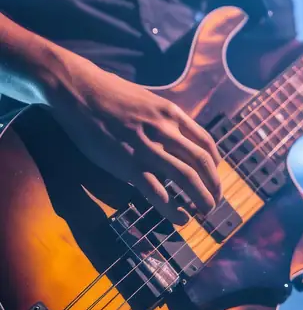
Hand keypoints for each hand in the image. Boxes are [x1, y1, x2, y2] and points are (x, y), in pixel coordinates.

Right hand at [45, 51, 220, 223]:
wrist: (79, 91)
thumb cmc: (108, 93)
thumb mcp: (146, 100)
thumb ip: (161, 118)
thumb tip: (172, 132)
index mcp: (171, 114)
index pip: (206, 142)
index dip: (215, 163)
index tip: (214, 174)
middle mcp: (166, 130)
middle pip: (203, 163)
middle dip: (214, 186)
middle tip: (216, 201)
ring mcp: (148, 148)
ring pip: (188, 178)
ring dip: (202, 199)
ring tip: (206, 212)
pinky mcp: (129, 164)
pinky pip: (158, 192)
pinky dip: (173, 209)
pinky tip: (181, 218)